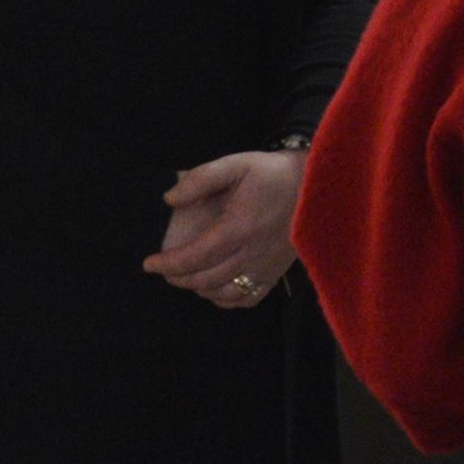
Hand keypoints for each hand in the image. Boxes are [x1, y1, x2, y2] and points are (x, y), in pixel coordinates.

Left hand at [142, 150, 305, 308]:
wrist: (314, 185)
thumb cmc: (271, 174)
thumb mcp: (236, 165)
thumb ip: (201, 179)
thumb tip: (170, 198)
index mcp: (239, 228)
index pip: (196, 257)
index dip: (169, 264)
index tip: (149, 264)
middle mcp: (252, 253)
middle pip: (205, 279)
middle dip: (179, 277)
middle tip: (164, 269)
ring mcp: (265, 267)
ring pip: (223, 292)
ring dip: (199, 288)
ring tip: (187, 276)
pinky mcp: (276, 274)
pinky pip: (246, 298)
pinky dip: (225, 299)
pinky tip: (216, 287)